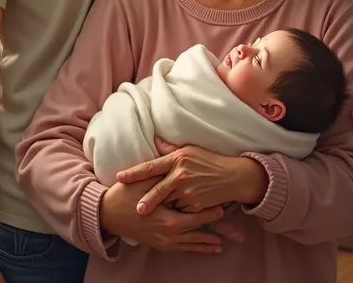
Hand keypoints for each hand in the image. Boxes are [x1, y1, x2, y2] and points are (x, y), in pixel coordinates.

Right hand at [100, 176, 224, 253]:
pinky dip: (194, 249)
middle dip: (213, 228)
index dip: (210, 210)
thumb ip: (163, 175)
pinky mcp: (159, 244)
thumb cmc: (125, 196)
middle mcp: (168, 235)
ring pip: (191, 243)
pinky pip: (182, 249)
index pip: (196, 216)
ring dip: (206, 243)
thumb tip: (177, 164)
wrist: (107, 214)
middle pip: (197, 231)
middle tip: (231, 225)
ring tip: (222, 244)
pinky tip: (204, 249)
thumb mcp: (144, 182)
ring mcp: (164, 241)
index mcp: (168, 219)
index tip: (223, 204)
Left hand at [116, 140, 268, 214]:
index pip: (151, 167)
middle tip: (135, 210)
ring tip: (169, 203)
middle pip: (157, 190)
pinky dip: (180, 209)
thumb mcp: (190, 150)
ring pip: (169, 202)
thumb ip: (170, 150)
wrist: (232, 177)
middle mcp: (180, 176)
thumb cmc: (209, 160)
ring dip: (166, 204)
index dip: (134, 173)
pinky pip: (181, 210)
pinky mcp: (195, 206)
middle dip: (145, 201)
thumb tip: (155, 141)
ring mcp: (188, 192)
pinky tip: (187, 203)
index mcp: (177, 160)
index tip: (119, 178)